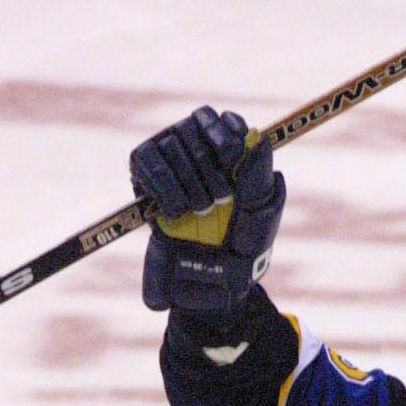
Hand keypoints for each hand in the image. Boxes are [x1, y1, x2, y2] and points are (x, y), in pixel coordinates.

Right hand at [129, 106, 285, 313]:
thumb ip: (260, 173)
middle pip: (193, 126)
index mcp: (229, 153)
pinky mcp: (145, 180)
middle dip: (208, 164)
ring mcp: (170, 163)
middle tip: (220, 200)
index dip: (225, 132)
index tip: (231, 156)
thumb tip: (258, 137)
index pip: (222, 120)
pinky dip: (162, 184)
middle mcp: (197, 151)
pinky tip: (176, 210)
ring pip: (170, 142)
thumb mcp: (261, 212)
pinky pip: (146, 161)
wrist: (214, 285)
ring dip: (187, 178)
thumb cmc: (245, 247)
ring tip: (200, 209)